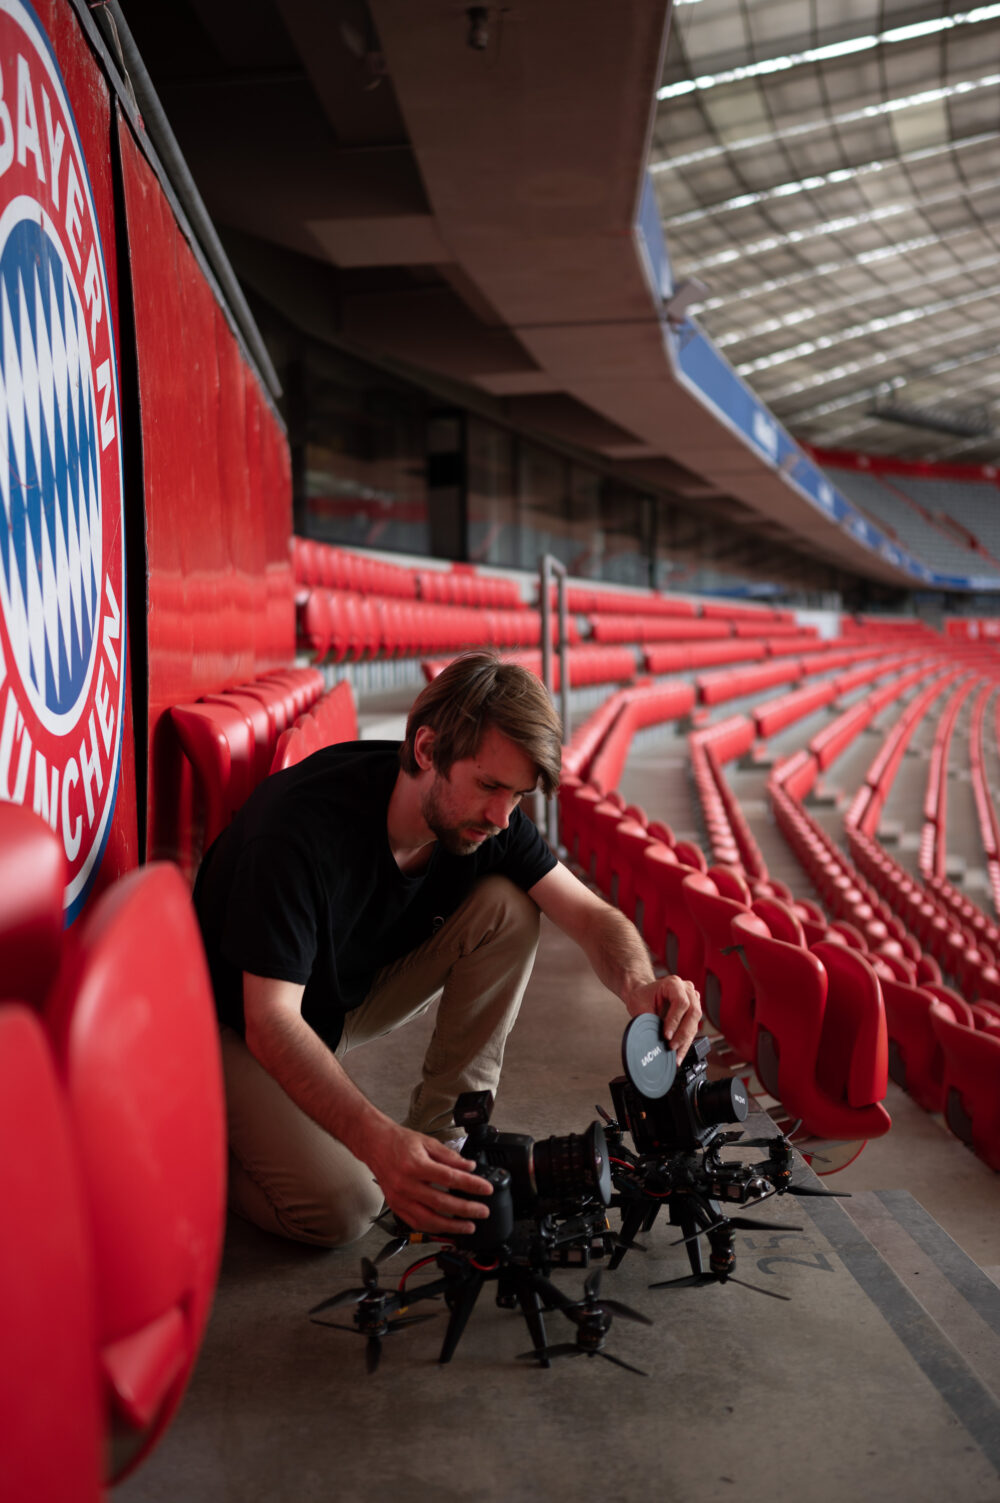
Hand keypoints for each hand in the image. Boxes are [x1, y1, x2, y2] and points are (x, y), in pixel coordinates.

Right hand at [365, 1123, 494, 1236]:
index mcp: (416, 1165)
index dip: (471, 1185)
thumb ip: (450, 1156)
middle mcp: (406, 1184)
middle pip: (441, 1202)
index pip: (450, 1178)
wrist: (375, 1144)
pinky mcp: (395, 1206)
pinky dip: (432, 1228)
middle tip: (482, 1212)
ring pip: (428, 1219)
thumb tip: (469, 1167)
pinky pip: (415, 1223)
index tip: (485, 1189)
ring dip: (451, 1226)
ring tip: (468, 1227)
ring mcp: (399, 1198)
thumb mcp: (428, 1142)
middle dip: (466, 1209)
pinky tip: (446, 1228)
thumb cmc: (399, 1142)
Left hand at [625, 974, 701, 1061]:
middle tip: (671, 1046)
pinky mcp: (693, 1013)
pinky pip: (693, 1029)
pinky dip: (686, 1042)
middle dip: (682, 1033)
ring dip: (685, 1041)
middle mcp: (687, 990)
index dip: (675, 1020)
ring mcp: (693, 1000)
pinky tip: (679, 1053)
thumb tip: (654, 1041)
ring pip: (695, 1023)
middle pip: (693, 1013)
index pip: (681, 1002)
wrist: (643, 995)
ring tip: (675, 1055)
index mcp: (673, 983)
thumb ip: (649, 1021)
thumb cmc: (641, 997)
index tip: (666, 1035)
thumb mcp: (640, 1006)